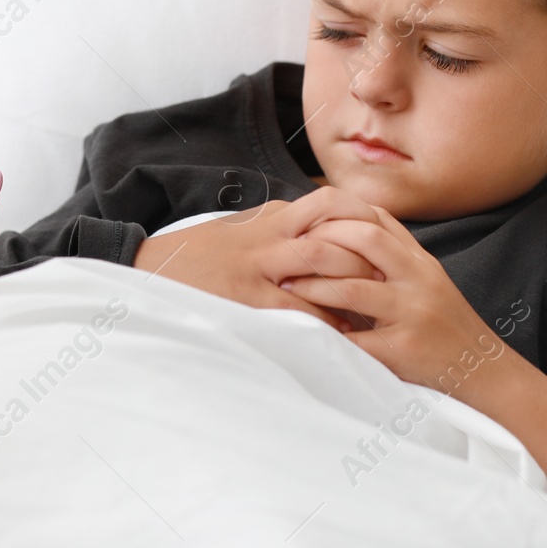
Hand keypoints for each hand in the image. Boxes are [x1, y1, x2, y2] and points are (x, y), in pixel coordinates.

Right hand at [131, 194, 381, 329]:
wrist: (150, 269)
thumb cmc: (200, 252)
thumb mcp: (243, 227)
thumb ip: (280, 225)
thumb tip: (320, 225)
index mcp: (272, 219)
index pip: (330, 207)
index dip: (365, 224)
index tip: (388, 246)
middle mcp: (270, 239)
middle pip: (335, 237)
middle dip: (369, 260)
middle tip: (396, 284)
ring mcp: (259, 270)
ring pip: (321, 270)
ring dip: (353, 291)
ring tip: (379, 314)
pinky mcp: (248, 300)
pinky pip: (297, 312)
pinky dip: (325, 324)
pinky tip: (345, 340)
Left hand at [279, 190, 498, 391]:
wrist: (482, 368)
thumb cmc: (442, 322)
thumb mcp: (422, 277)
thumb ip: (391, 253)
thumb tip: (340, 226)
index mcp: (419, 259)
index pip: (376, 219)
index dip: (335, 215)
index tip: (302, 222)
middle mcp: (419, 279)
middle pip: (366, 240)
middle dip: (320, 242)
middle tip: (286, 251)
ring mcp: (414, 313)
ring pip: (355, 289)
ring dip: (313, 287)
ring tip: (284, 286)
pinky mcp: (406, 349)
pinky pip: (359, 339)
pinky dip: (329, 333)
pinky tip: (306, 330)